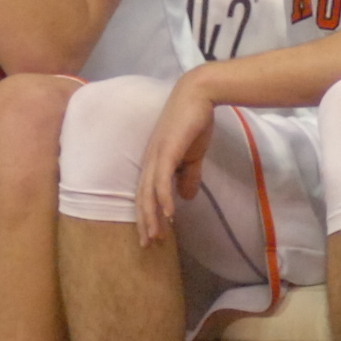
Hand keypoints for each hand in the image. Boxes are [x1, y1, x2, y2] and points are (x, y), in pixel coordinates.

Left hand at [136, 72, 217, 244]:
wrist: (198, 96)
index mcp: (154, 162)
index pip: (146, 194)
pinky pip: (162, 179)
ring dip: (151, 216)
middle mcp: (150, 160)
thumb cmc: (194, 122)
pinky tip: (167, 213)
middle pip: (142, 197)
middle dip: (144, 223)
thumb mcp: (193, 155)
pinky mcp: (167, 149)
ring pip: (148, 192)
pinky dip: (162, 197)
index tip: (152, 236)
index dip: (147, 216)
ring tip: (156, 235)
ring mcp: (156, 155)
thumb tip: (185, 198)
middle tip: (148, 245)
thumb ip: (189, 176)